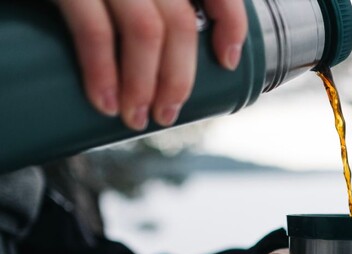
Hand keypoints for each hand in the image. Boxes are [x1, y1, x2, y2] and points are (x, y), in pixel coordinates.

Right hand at [56, 0, 247, 129]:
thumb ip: (145, 4)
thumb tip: (167, 56)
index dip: (230, 24)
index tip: (228, 61)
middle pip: (178, 22)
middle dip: (179, 78)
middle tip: (167, 113)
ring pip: (146, 31)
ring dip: (145, 85)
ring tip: (135, 118)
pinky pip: (94, 30)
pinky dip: (103, 73)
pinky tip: (105, 102)